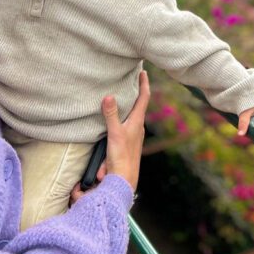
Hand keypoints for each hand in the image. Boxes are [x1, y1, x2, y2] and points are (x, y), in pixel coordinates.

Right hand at [104, 70, 149, 190]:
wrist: (124, 181)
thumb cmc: (122, 157)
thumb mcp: (115, 134)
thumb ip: (111, 115)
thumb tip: (109, 96)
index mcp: (137, 121)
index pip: (143, 98)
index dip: (144, 84)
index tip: (144, 72)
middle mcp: (137, 127)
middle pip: (137, 107)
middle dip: (134, 95)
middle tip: (132, 82)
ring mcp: (132, 136)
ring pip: (126, 121)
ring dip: (121, 116)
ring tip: (120, 104)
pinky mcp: (125, 145)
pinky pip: (118, 134)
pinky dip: (114, 131)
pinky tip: (110, 138)